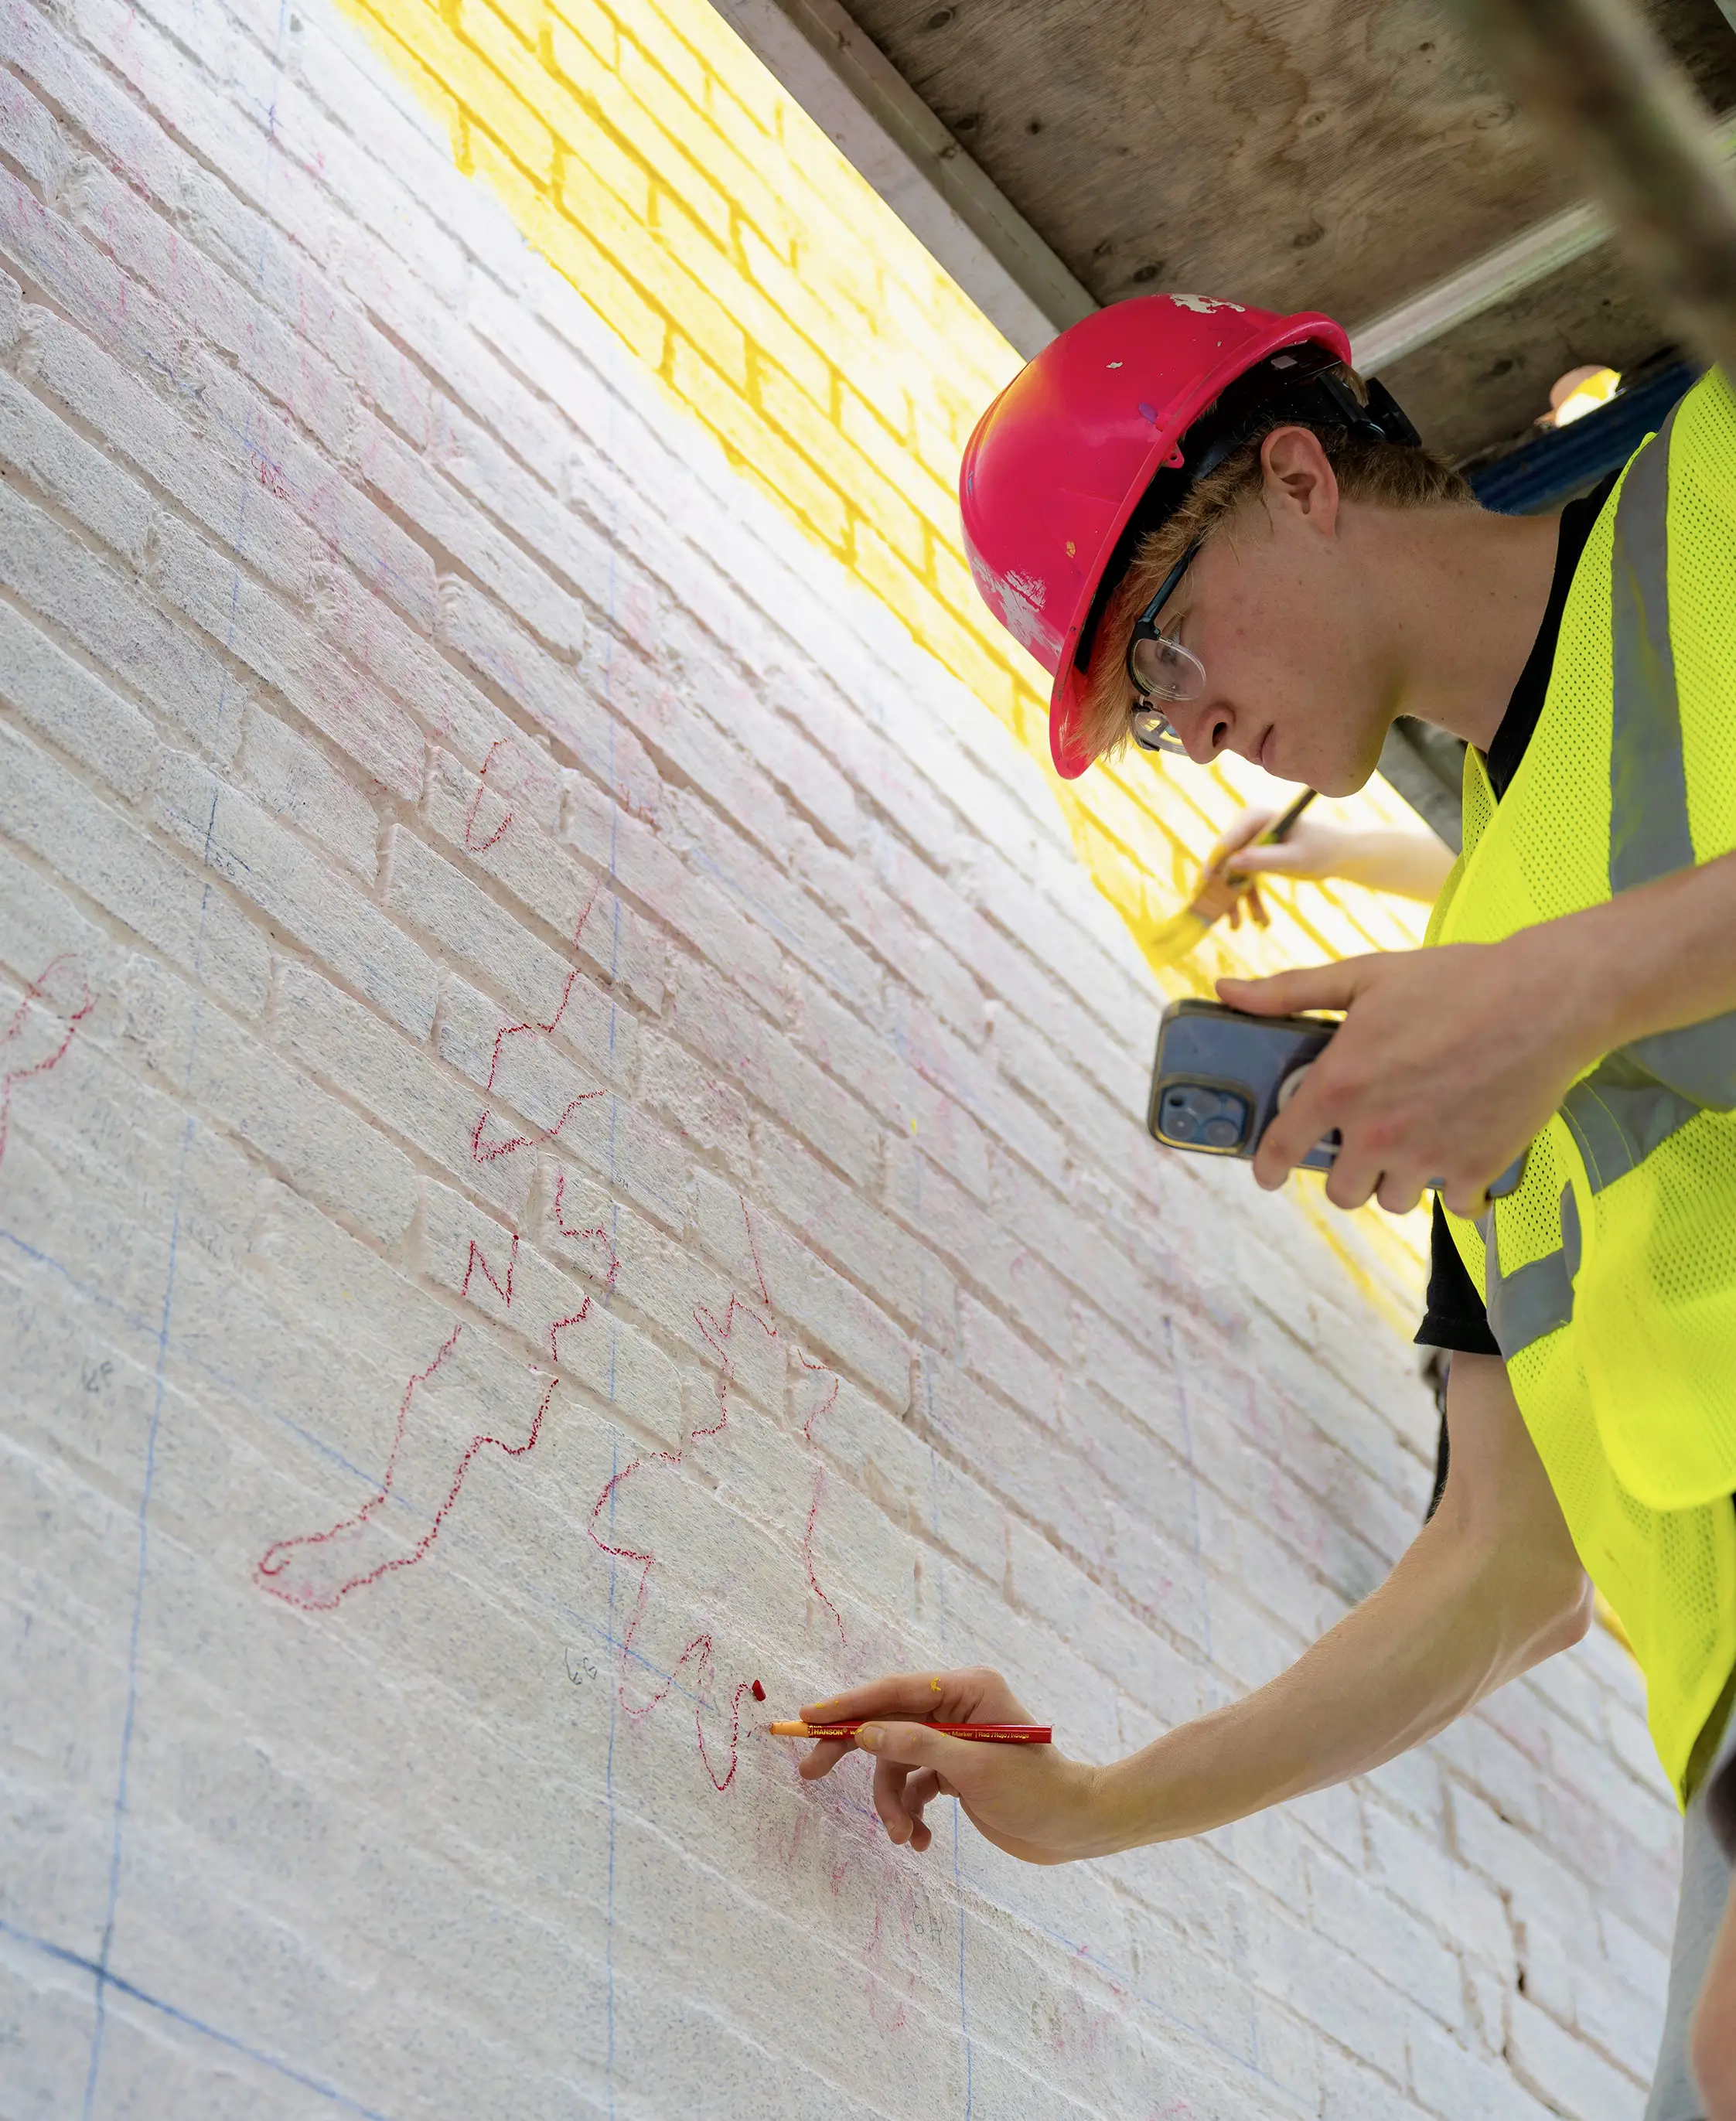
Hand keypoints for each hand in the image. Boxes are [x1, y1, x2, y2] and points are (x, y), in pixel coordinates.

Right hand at [794, 1666, 1106, 1863]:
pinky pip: (915, 1787)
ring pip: (898, 1765)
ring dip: (894, 1804)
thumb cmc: (1035, 1790)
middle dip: (855, 1754)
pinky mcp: (956, 1772)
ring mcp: (955, 1741)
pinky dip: (912, 1814)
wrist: (1076, 1827)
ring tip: (905, 1836)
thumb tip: (864, 1734)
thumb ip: (916, 1746)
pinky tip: (922, 1840)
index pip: (894, 1692)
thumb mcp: (973, 1768)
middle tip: (810, 1773)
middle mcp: (957, 1709)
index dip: (848, 1706)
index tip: (809, 1718)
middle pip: (888, 1724)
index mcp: (966, 1690)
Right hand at [1196, 808, 1379, 929]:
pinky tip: (1261, 922)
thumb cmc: (1323, 849)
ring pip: (1233, 877)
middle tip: (1219, 914)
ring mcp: (1251, 845)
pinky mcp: (1256, 860)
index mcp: (1255, 818)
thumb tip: (1231, 863)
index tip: (1204, 885)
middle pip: (1225, 862)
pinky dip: (1251, 902)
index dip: (1214, 864)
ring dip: (1236, 902)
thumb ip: (1264, 859)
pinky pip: (1246, 883)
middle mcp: (1248, 829)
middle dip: (1224, 891)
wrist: (1341, 854)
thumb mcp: (1295, 857)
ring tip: (1237, 926)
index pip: (1227, 842)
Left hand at [1217, 929, 1600, 1215]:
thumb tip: (1227, 992)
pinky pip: (1455, 1204)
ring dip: (1398, 1179)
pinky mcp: (1477, 1169)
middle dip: (1347, 1171)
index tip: (1269, 1173)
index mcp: (1339, 1086)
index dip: (1269, 1166)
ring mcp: (1427, 1156)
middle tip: (1363, 1145)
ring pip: (1394, 1200)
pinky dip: (1457, 1186)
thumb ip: (1290, 991)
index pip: (1283, 1147)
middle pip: (1342, 1190)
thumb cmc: (1454, 981)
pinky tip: (1460, 1152)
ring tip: (1414, 1142)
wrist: (1544, 1000)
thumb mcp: (1364, 976)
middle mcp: (1376, 1132)